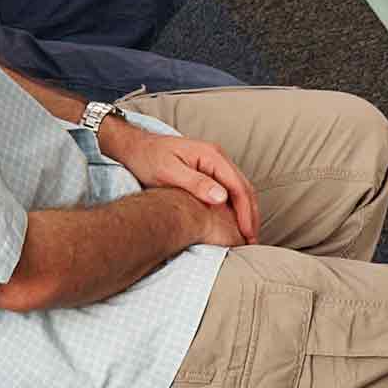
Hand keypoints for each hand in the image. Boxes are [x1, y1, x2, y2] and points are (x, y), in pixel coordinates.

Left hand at [106, 124, 260, 245]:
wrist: (135, 147)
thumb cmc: (148, 158)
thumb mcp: (168, 171)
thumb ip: (195, 183)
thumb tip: (222, 198)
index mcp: (212, 155)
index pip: (238, 187)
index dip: (246, 213)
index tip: (247, 234)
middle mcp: (218, 157)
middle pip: (245, 188)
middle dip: (251, 215)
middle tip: (252, 240)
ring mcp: (216, 163)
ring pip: (241, 190)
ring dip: (247, 212)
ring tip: (247, 234)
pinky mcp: (210, 170)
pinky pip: (231, 189)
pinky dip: (237, 207)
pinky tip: (234, 222)